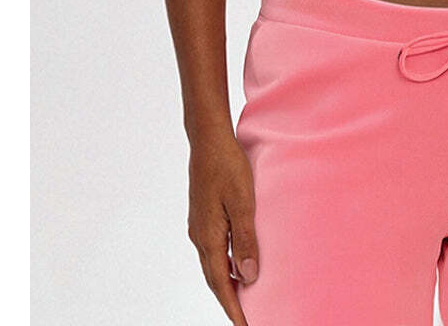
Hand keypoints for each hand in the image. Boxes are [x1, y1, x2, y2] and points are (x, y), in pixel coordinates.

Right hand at [187, 126, 259, 323]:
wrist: (208, 139)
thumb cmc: (227, 166)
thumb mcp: (242, 202)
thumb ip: (245, 239)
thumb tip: (248, 276)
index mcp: (209, 237)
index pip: (222, 283)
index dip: (234, 307)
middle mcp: (200, 236)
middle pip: (215, 278)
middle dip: (230, 301)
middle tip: (246, 319)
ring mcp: (199, 225)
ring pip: (213, 264)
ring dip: (227, 283)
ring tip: (244, 297)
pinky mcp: (203, 215)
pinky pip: (214, 249)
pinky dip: (224, 263)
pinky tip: (236, 262)